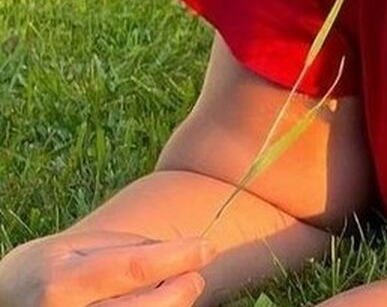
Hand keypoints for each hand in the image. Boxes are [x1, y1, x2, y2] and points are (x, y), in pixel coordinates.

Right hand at [0, 229, 213, 306]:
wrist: (7, 302)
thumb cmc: (48, 269)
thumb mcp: (78, 246)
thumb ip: (127, 247)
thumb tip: (177, 252)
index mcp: (65, 283)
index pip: (136, 269)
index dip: (178, 257)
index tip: (207, 247)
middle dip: (182, 289)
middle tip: (197, 273)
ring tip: (178, 287)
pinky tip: (159, 304)